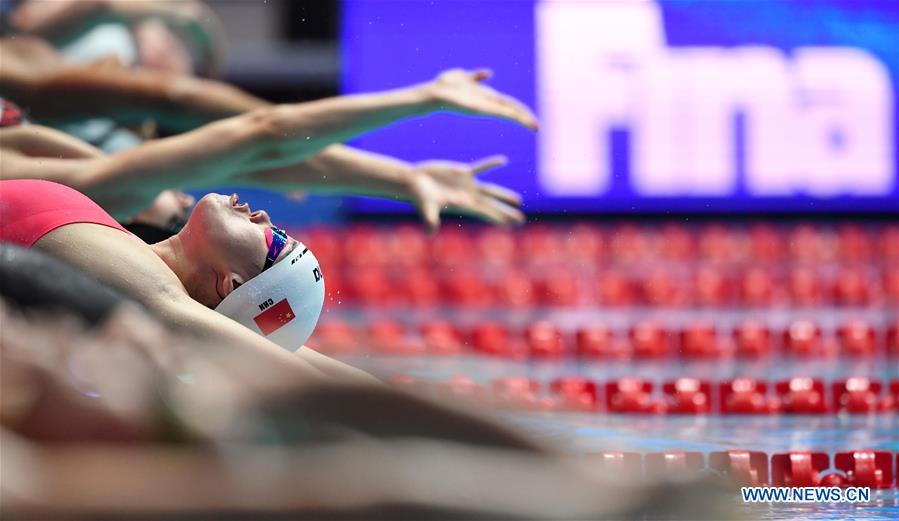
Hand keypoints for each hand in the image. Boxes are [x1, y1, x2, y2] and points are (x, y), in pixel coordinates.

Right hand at [406, 155, 524, 231]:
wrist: (413, 182)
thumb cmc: (419, 196)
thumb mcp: (426, 208)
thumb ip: (430, 220)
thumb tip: (430, 233)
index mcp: (464, 204)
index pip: (487, 212)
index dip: (500, 217)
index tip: (514, 224)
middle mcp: (469, 196)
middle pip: (493, 205)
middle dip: (507, 211)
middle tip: (521, 219)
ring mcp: (467, 185)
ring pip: (490, 190)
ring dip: (503, 195)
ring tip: (518, 200)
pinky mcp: (462, 172)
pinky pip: (480, 167)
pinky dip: (491, 164)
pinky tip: (503, 160)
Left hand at [422, 69, 538, 129]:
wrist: (433, 92)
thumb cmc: (445, 85)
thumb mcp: (464, 76)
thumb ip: (476, 76)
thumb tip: (488, 73)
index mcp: (486, 96)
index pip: (508, 103)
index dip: (520, 110)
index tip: (531, 119)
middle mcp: (487, 103)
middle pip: (511, 109)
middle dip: (525, 117)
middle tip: (537, 127)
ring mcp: (484, 107)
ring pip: (508, 112)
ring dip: (522, 119)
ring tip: (535, 126)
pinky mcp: (479, 109)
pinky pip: (498, 111)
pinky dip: (510, 115)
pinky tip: (519, 119)